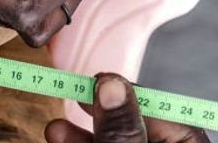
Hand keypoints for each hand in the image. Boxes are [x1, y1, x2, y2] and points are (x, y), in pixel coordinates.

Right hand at [45, 74, 210, 142]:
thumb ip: (121, 128)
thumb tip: (112, 84)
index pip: (163, 112)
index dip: (126, 93)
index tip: (96, 79)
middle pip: (138, 126)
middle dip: (99, 112)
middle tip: (72, 94)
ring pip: (117, 142)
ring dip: (81, 134)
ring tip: (54, 130)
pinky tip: (62, 141)